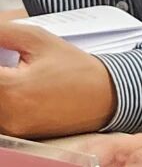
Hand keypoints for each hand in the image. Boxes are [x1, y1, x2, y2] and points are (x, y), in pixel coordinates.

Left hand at [0, 23, 114, 137]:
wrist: (107, 97)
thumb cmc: (78, 69)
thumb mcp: (40, 40)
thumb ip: (4, 32)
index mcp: (11, 88)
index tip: (3, 51)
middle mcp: (7, 115)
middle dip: (0, 69)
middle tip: (9, 61)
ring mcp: (11, 128)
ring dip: (2, 83)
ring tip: (15, 73)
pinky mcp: (16, 134)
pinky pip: (0, 114)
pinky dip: (5, 98)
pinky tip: (17, 86)